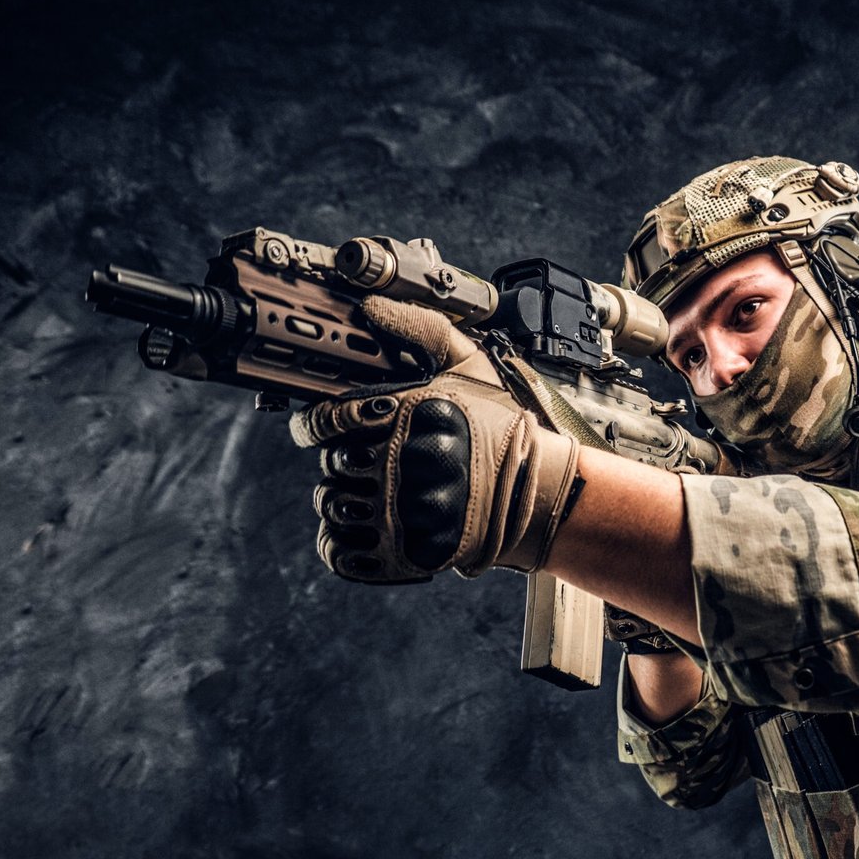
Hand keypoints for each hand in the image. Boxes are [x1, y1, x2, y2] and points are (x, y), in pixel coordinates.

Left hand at [289, 295, 580, 582]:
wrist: (540, 493)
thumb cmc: (503, 429)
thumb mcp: (471, 365)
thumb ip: (421, 327)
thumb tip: (371, 306)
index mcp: (405, 415)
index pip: (326, 421)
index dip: (317, 424)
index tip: (324, 427)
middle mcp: (397, 464)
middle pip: (330, 465)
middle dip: (342, 461)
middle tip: (367, 460)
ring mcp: (400, 511)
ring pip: (333, 506)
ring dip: (344, 500)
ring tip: (374, 493)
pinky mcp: (404, 551)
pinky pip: (342, 552)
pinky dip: (344, 544)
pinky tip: (366, 528)